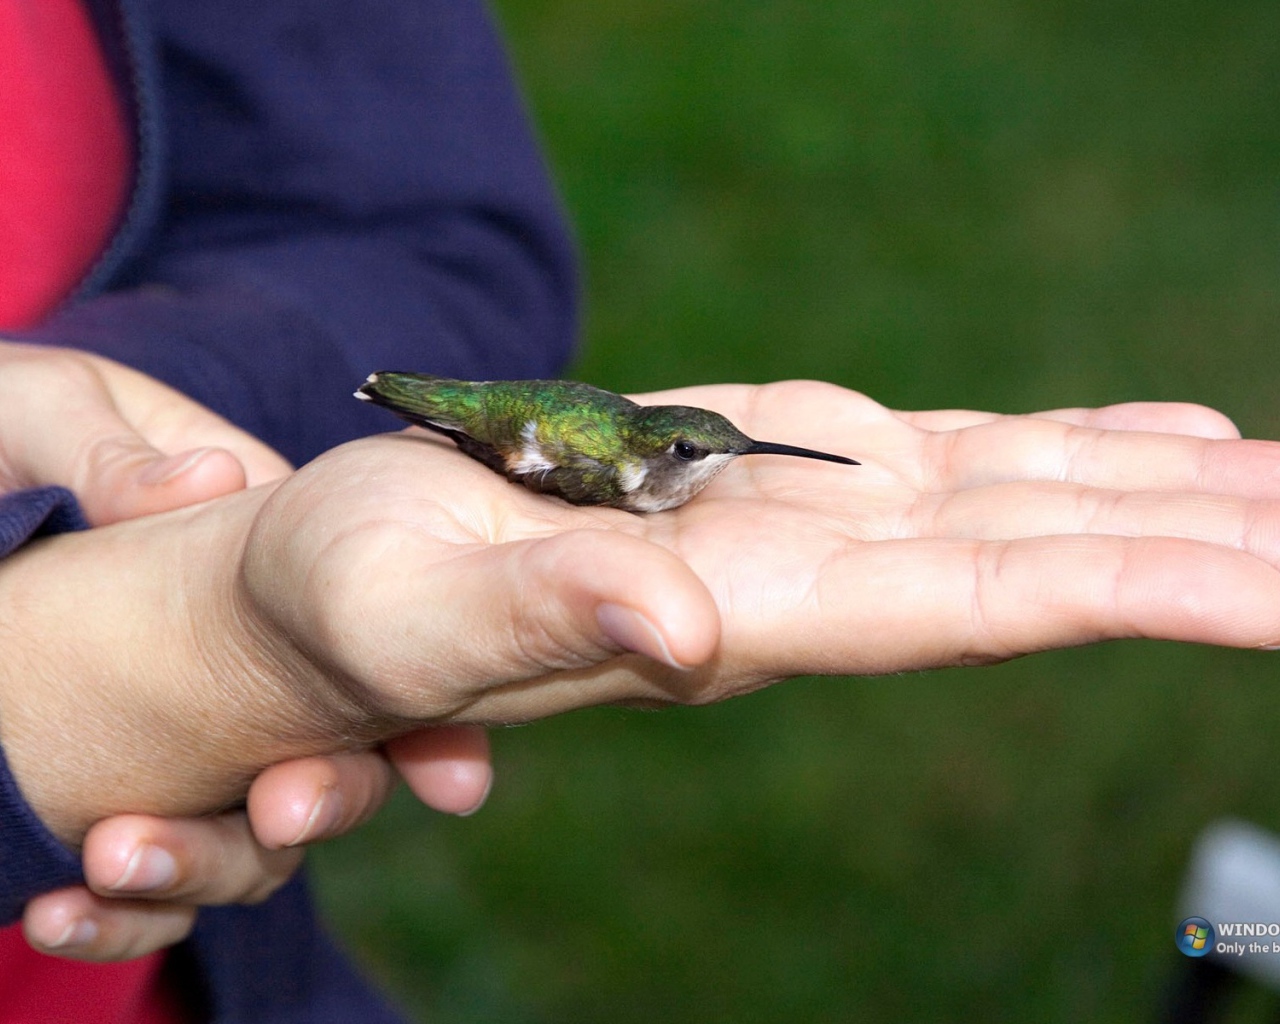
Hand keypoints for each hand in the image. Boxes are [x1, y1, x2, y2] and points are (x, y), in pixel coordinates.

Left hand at [0, 341, 492, 960]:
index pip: (365, 637)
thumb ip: (114, 450)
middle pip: (325, 753)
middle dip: (326, 797)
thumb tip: (211, 477)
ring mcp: (176, 740)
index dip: (418, 713)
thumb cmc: (2, 426)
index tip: (448, 776)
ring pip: (242, 834)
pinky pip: (141, 880)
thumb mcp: (45, 410)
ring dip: (200, 864)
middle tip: (281, 812)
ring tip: (113, 860)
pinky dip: (118, 913)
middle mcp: (240, 659)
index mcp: (252, 558)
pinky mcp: (105, 793)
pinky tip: (61, 910)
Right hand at [6, 381, 1279, 862]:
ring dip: (1168, 493)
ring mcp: (801, 520)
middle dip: (1205, 547)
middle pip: (1040, 556)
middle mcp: (800, 572)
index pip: (969, 603)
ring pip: (1021, 501)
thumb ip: (545, 613)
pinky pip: (958, 460)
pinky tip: (1166, 444)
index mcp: (731, 607)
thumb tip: (679, 632)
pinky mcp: (774, 471)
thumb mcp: (412, 603)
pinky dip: (1073, 449)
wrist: (344, 580)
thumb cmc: (349, 596)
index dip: (1131, 589)